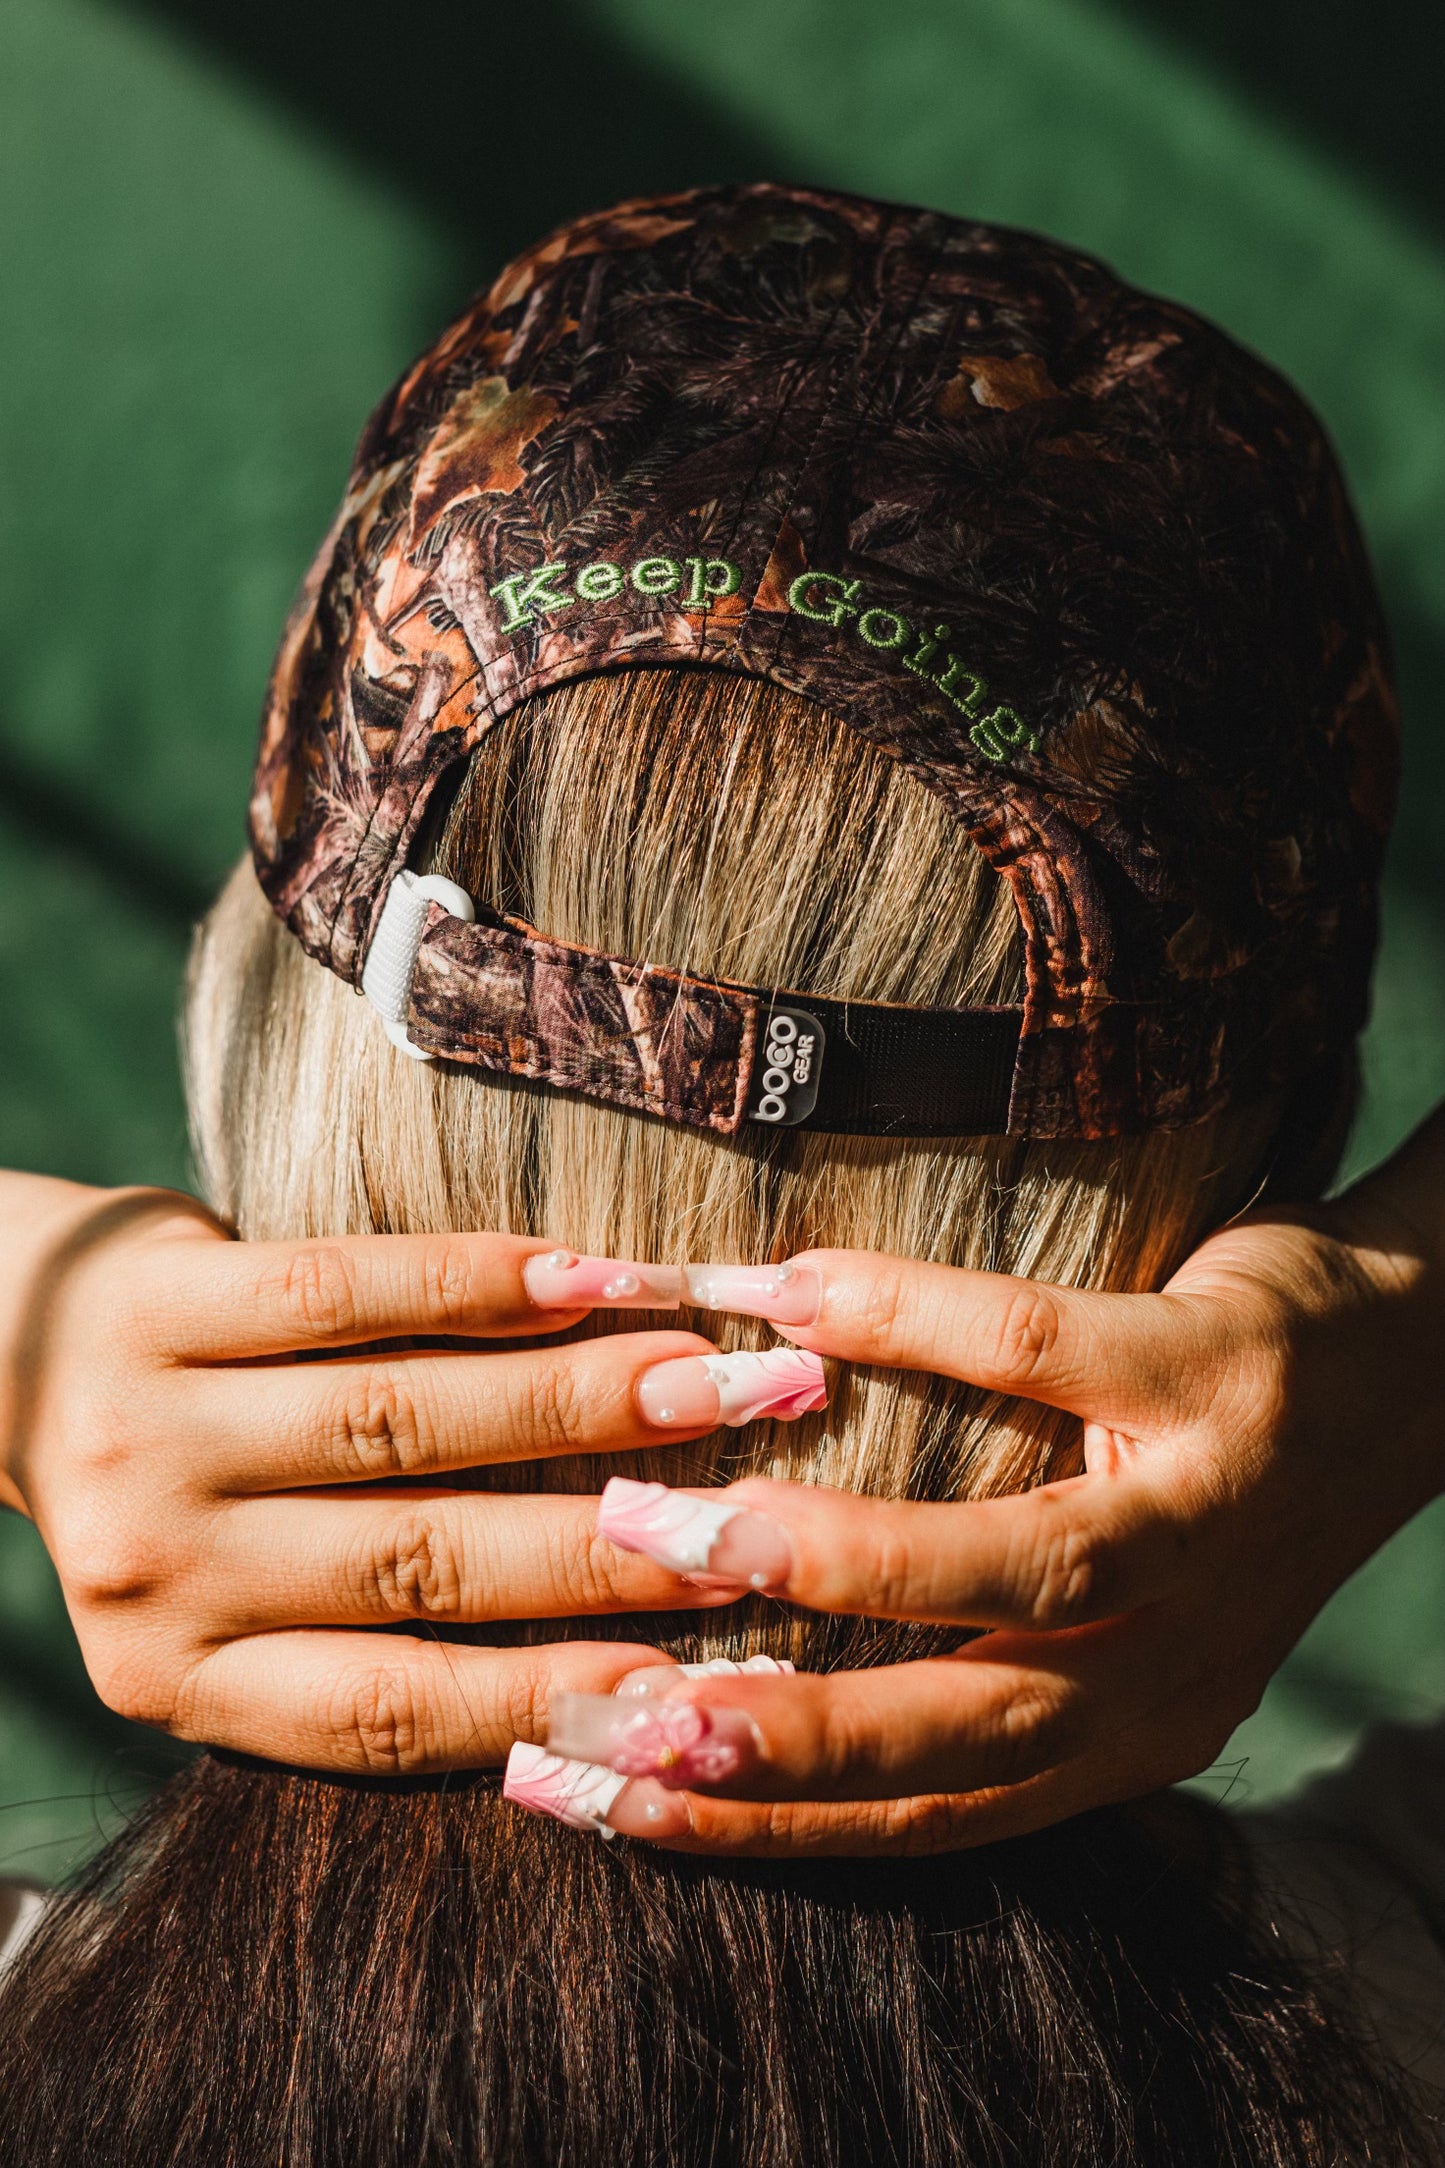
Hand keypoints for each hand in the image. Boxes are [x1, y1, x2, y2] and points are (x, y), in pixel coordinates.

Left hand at [0, 1173, 743, 1773]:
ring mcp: (148, 1434)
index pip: (397, 1711)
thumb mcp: (240, 1599)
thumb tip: (617, 1678)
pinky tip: (591, 1275)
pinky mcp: (152, 1305)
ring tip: (713, 1383)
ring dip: (575, 1401)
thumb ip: (377, 1636)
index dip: (557, 1697)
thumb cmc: (176, 1489)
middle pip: (422, 1564)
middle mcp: (161, 1576)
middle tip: (763, 1525)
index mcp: (189, 1682)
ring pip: (397, 1422)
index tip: (706, 1683)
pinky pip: (343, 1291)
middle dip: (610, 1547)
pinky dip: (477, 1284)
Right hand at [543, 1132, 1444, 1854]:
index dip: (747, 1828)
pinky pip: (1037, 1350)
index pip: (914, 1823)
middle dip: (767, 1743)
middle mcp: (1169, 1663)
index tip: (588, 1802)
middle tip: (605, 1712)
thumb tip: (725, 1692)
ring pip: (1009, 1569)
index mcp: (1124, 1741)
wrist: (1409, 1369)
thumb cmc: (1201, 1492)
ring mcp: (1205, 1522)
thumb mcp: (1108, 1622)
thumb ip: (966, 1671)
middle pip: (955, 1745)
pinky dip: (903, 1324)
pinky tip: (788, 1295)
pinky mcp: (1218, 1378)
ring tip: (678, 1526)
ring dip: (829, 1558)